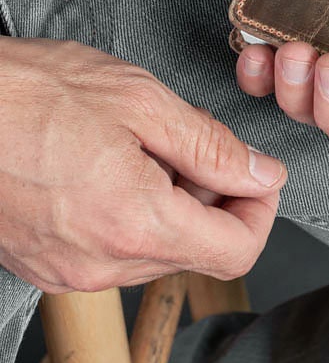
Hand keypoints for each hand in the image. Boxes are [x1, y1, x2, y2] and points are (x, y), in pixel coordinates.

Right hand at [0, 36, 286, 293]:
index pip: (235, 251)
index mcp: (135, 225)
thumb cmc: (32, 94)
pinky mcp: (49, 261)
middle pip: (199, 249)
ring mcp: (70, 269)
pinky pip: (119, 247)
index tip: (259, 175)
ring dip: (177, 199)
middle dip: (217, 196)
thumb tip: (262, 173)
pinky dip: (139, 209)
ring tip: (154, 142)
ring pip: (160, 248)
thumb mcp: (143, 102)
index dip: (261, 210)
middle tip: (198, 140)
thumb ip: (213, 147)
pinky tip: (122, 161)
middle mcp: (101, 263)